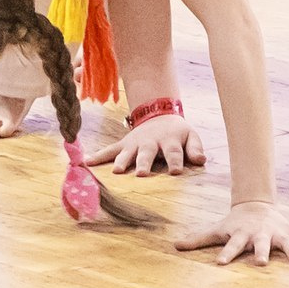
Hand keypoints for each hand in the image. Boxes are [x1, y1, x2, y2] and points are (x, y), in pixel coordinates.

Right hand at [85, 113, 206, 176]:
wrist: (159, 114)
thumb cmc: (177, 132)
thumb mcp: (190, 135)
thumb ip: (195, 148)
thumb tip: (201, 160)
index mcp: (169, 140)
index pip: (173, 152)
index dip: (175, 161)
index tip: (175, 172)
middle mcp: (150, 142)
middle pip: (147, 153)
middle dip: (144, 162)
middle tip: (141, 174)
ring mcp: (135, 143)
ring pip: (127, 153)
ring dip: (122, 161)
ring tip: (117, 172)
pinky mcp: (124, 144)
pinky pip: (110, 150)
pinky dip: (98, 156)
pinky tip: (87, 162)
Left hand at [173, 199, 288, 266]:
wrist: (257, 205)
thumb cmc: (234, 223)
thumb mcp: (216, 229)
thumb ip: (197, 239)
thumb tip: (174, 246)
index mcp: (241, 236)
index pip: (231, 246)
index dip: (225, 254)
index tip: (220, 263)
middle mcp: (260, 236)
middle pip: (260, 246)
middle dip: (261, 254)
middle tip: (261, 263)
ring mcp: (278, 235)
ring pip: (286, 244)